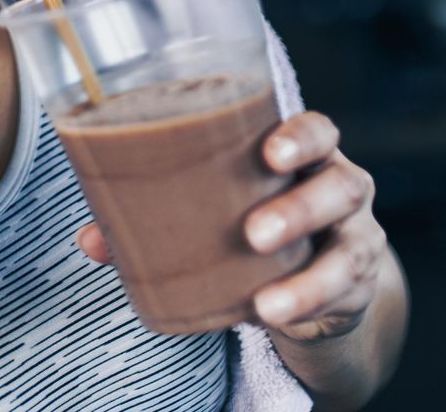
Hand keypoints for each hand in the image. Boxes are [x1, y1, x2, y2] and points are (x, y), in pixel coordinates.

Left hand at [72, 110, 387, 342]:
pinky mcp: (354, 288)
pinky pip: (340, 296)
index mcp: (304, 154)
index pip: (317, 130)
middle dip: (299, 208)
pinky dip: (306, 307)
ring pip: (350, 249)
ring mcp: (355, 238)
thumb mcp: (219, 209)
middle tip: (253, 232)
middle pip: (341, 185)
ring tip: (266, 301)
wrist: (315, 280)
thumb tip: (91, 237)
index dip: (299, 137)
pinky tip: (274, 315)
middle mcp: (340, 188)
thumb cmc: (255, 220)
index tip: (268, 152)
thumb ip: (158, 215)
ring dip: (306, 277)